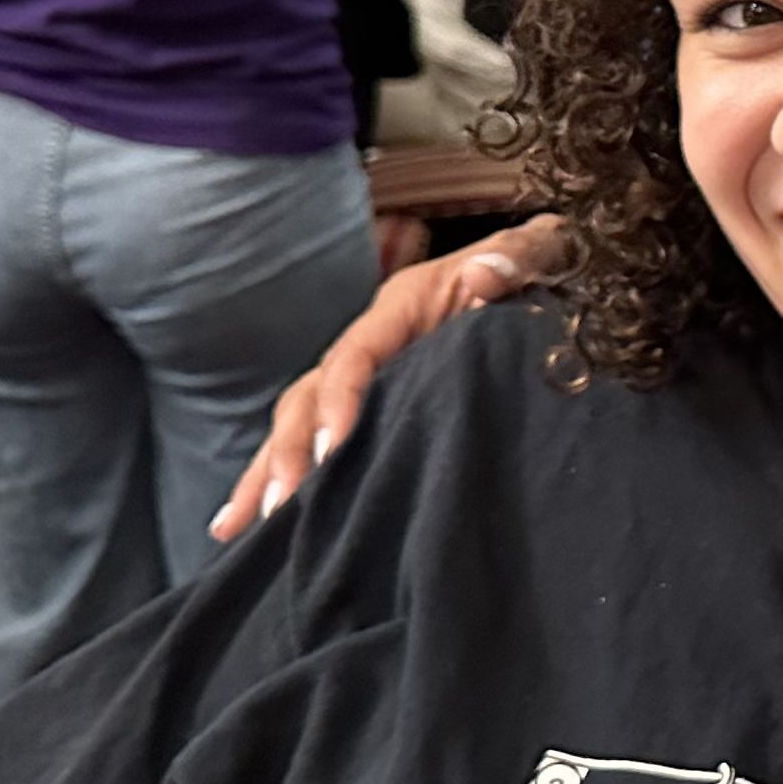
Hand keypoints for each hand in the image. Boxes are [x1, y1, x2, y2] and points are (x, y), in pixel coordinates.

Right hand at [206, 214, 567, 539]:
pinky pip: (316, 446)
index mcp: (402, 307)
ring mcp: (364, 381)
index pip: (356, 354)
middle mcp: (369, 344)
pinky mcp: (370, 414)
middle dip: (289, 451)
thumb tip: (483, 278)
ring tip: (241, 530)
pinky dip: (281, 482)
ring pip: (298, 427)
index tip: (333, 449)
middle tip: (278, 507)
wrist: (541, 281)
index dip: (340, 398)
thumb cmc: (534, 269)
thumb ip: (520, 257)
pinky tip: (249, 530)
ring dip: (268, 474)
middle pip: (308, 396)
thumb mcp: (540, 252)